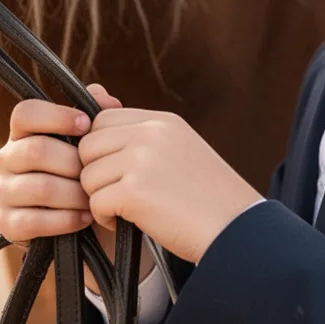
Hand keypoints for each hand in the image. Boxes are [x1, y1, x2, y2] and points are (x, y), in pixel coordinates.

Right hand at [0, 86, 118, 246]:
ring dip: (75, 195)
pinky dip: (67, 220)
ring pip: (40, 187)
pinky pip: (36, 221)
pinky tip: (85, 218)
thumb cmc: (83, 174)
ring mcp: (3, 191)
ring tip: (95, 198)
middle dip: (74, 163)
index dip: (56, 116)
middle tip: (98, 173)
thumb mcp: (92, 144)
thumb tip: (106, 101)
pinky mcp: (7, 224)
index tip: (86, 125)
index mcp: (22, 133)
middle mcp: (6, 158)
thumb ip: (98, 116)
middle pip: (36, 151)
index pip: (25, 112)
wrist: (81, 225)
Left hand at [78, 89, 262, 263]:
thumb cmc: (206, 196)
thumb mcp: (177, 148)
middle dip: (95, 173)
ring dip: (100, 197)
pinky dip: (105, 218)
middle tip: (117, 193)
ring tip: (127, 209)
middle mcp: (149, 134)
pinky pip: (95, 203)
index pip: (102, 119)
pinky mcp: (134, 192)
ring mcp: (141, 161)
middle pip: (88, 146)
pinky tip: (127, 223)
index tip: (116, 171)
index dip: (101, 149)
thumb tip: (93, 93)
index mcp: (161, 122)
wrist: (236, 230)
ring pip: (88, 176)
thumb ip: (137, 130)